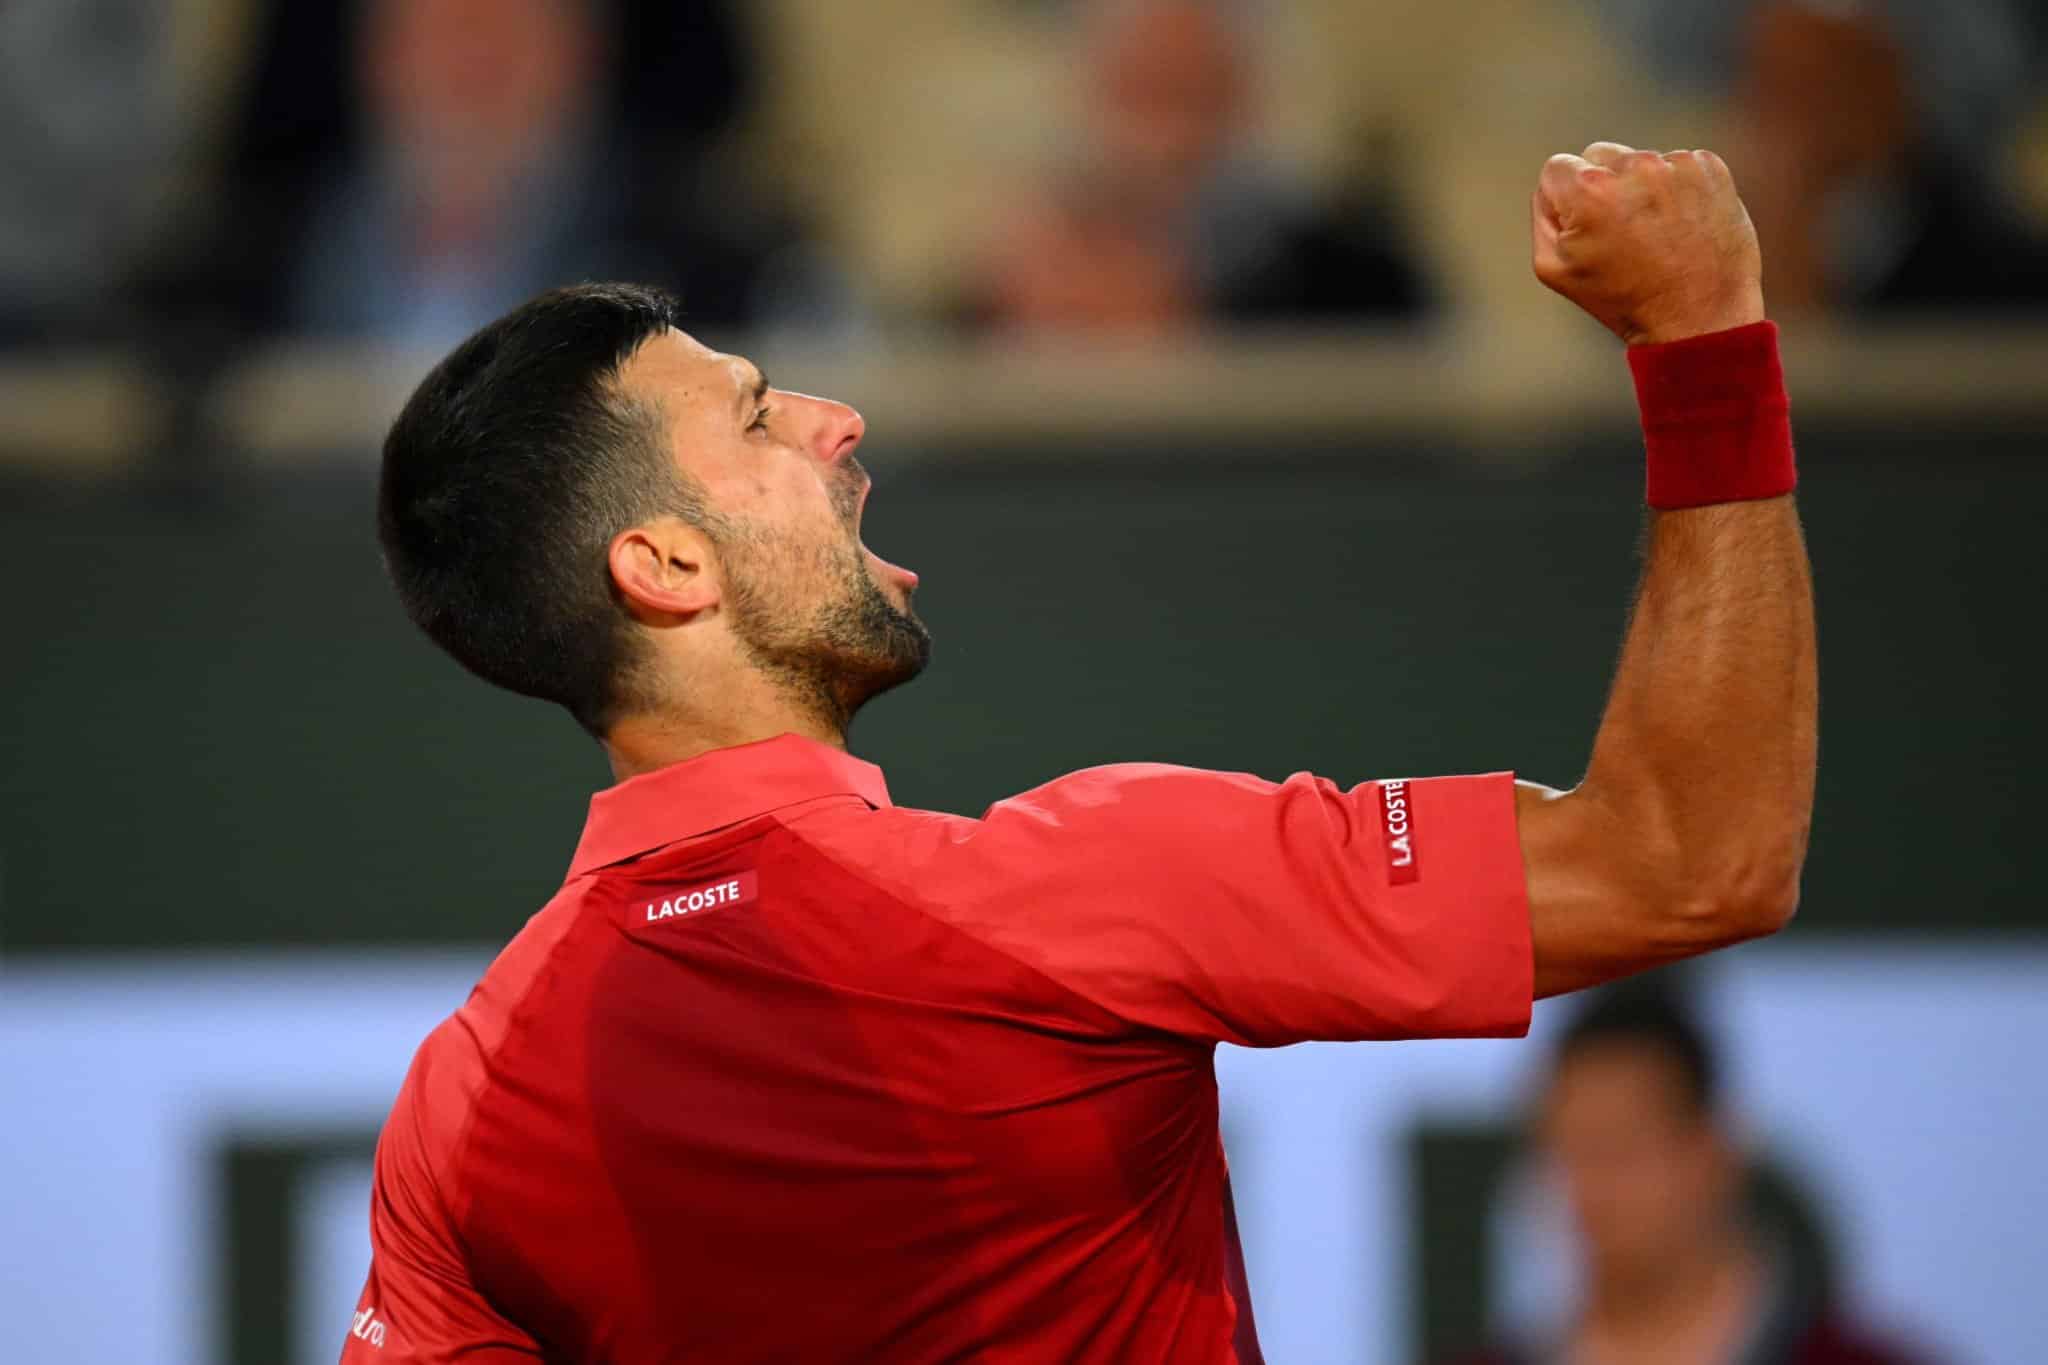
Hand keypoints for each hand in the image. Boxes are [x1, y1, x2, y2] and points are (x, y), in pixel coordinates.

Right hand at [1532, 142, 1764, 345]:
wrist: (1698, 316)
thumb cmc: (1622, 299)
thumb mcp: (1553, 269)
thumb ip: (1543, 216)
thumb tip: (1556, 187)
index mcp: (1589, 190)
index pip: (1557, 167)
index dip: (1563, 200)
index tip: (1586, 229)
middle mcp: (1634, 166)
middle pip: (1599, 155)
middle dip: (1602, 187)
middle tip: (1621, 234)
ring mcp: (1676, 164)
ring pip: (1639, 161)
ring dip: (1641, 188)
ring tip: (1655, 233)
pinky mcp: (1709, 167)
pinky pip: (1676, 165)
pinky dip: (1676, 189)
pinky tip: (1680, 224)